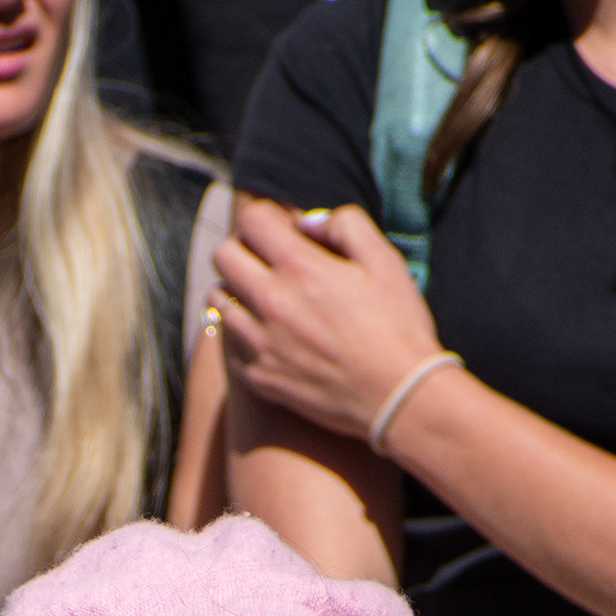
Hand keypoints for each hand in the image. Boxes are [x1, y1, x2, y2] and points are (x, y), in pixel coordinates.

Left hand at [211, 197, 444, 451]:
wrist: (398, 398)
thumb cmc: (397, 327)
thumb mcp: (385, 260)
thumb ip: (346, 225)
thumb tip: (309, 224)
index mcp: (300, 268)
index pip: (251, 219)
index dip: (270, 217)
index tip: (290, 232)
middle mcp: (270, 302)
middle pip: (223, 256)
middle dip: (245, 248)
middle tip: (273, 261)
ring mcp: (259, 343)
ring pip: (217, 299)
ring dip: (237, 290)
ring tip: (268, 297)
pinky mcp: (258, 377)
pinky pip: (228, 343)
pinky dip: (241, 332)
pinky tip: (270, 334)